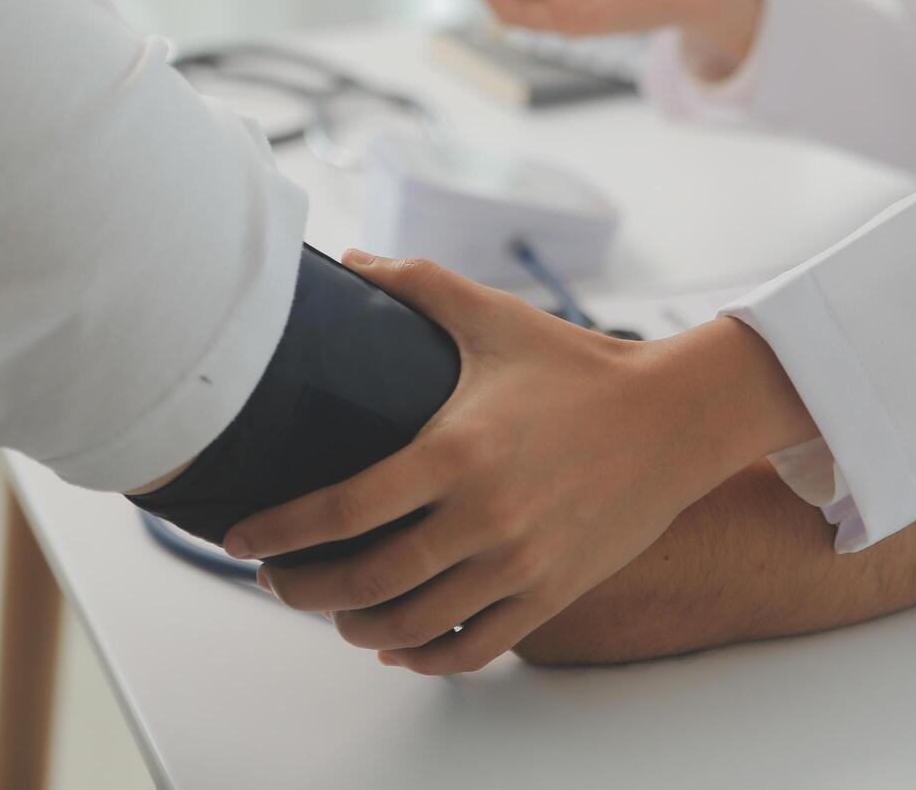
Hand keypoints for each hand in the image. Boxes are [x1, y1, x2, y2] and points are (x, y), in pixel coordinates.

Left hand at [225, 252, 815, 673]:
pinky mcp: (550, 592)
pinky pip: (473, 647)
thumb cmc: (582, 366)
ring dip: (357, 629)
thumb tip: (351, 259)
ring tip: (336, 613)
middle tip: (278, 583)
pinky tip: (400, 646)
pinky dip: (425, 657)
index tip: (240, 541)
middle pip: (364, 581)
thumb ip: (418, 285)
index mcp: (455, 452)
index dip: (278, 533)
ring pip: (411, 626)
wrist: (676, 418)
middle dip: (303, 592)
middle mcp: (483, 518)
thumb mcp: (496, 317)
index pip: (340, 510)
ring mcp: (519, 564)